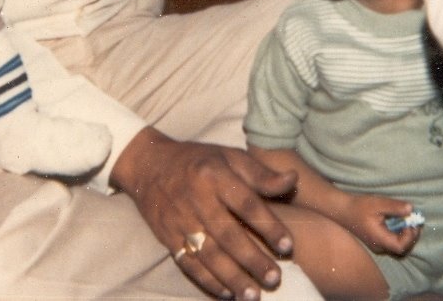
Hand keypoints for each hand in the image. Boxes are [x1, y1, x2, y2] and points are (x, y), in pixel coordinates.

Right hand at [111, 127, 297, 299]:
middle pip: (227, 234)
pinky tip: (226, 292)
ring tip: (253, 295)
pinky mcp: (167, 236)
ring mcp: (179, 220)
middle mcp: (196, 198)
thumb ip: (261, 174)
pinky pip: (188, 263)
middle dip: (252, 259)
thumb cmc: (200, 160)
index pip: (246, 203)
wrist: (149, 165)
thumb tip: (293, 180)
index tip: (288, 245)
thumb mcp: (230, 156)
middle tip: (274, 279)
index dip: (268, 225)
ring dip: (231, 277)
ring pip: (208, 254)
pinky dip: (207, 280)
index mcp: (215, 175)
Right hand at [331, 192, 420, 256]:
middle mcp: (379, 246)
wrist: (342, 209)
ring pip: (398, 245)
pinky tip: (399, 220)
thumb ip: (395, 207)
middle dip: (411, 235)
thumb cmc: (359, 206)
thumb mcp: (378, 203)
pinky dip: (400, 232)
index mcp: (379, 240)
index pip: (401, 246)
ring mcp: (378, 245)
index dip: (410, 236)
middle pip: (402, 248)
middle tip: (414, 219)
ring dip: (406, 233)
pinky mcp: (377, 240)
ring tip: (407, 219)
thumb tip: (411, 209)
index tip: (411, 221)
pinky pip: (393, 240)